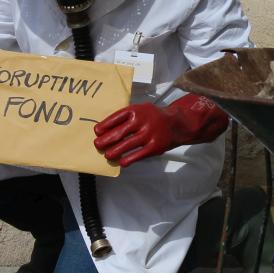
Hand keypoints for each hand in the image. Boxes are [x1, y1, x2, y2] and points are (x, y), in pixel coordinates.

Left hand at [93, 94, 228, 167]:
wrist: (176, 124)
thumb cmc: (153, 117)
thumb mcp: (141, 110)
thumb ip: (126, 117)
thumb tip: (106, 129)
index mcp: (137, 110)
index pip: (117, 117)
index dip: (105, 125)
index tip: (97, 131)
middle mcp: (143, 121)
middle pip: (120, 132)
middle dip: (106, 140)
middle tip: (97, 145)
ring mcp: (149, 134)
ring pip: (127, 144)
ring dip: (115, 151)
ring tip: (107, 155)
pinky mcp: (155, 146)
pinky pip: (139, 154)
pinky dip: (129, 159)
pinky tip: (121, 162)